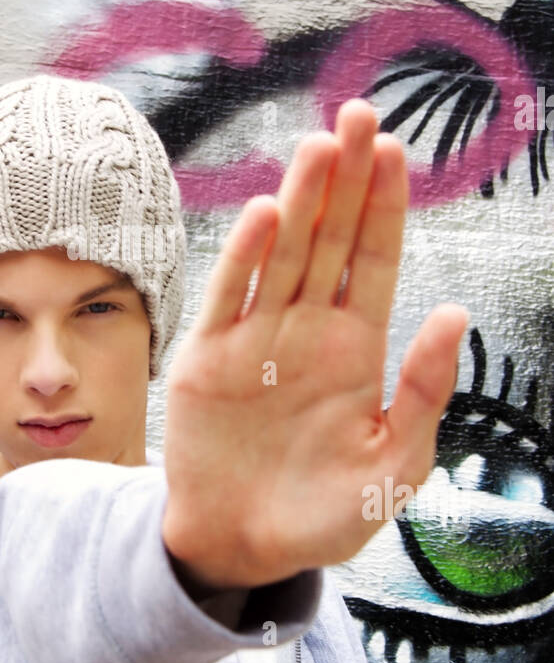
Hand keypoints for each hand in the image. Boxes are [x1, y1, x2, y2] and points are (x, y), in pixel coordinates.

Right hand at [161, 98, 467, 590]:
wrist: (241, 548)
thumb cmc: (323, 514)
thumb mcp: (393, 465)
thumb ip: (423, 391)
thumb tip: (453, 311)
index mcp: (356, 349)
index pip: (374, 261)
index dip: (386, 208)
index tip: (398, 151)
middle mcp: (307, 330)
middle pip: (331, 239)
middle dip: (347, 179)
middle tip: (361, 114)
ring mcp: (256, 338)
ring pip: (284, 253)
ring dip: (302, 199)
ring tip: (323, 145)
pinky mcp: (209, 356)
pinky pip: (231, 296)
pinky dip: (247, 255)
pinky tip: (269, 214)